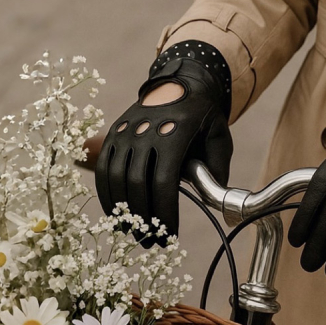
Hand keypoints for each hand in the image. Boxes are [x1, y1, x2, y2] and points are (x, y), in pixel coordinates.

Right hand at [95, 55, 232, 245]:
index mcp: (174, 133)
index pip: (163, 181)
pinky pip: (104, 170)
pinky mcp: (114, 134)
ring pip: (116, 179)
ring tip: (135, 235)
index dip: (164, 212)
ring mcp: (126, 132)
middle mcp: (145, 131)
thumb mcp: (219, 137)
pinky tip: (118, 216)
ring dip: (124, 212)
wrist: (180, 81)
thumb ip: (218, 170)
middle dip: (144, 219)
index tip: (170, 235)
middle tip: (152, 243)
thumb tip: (220, 207)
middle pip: (137, 184)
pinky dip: (108, 196)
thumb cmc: (205, 116)